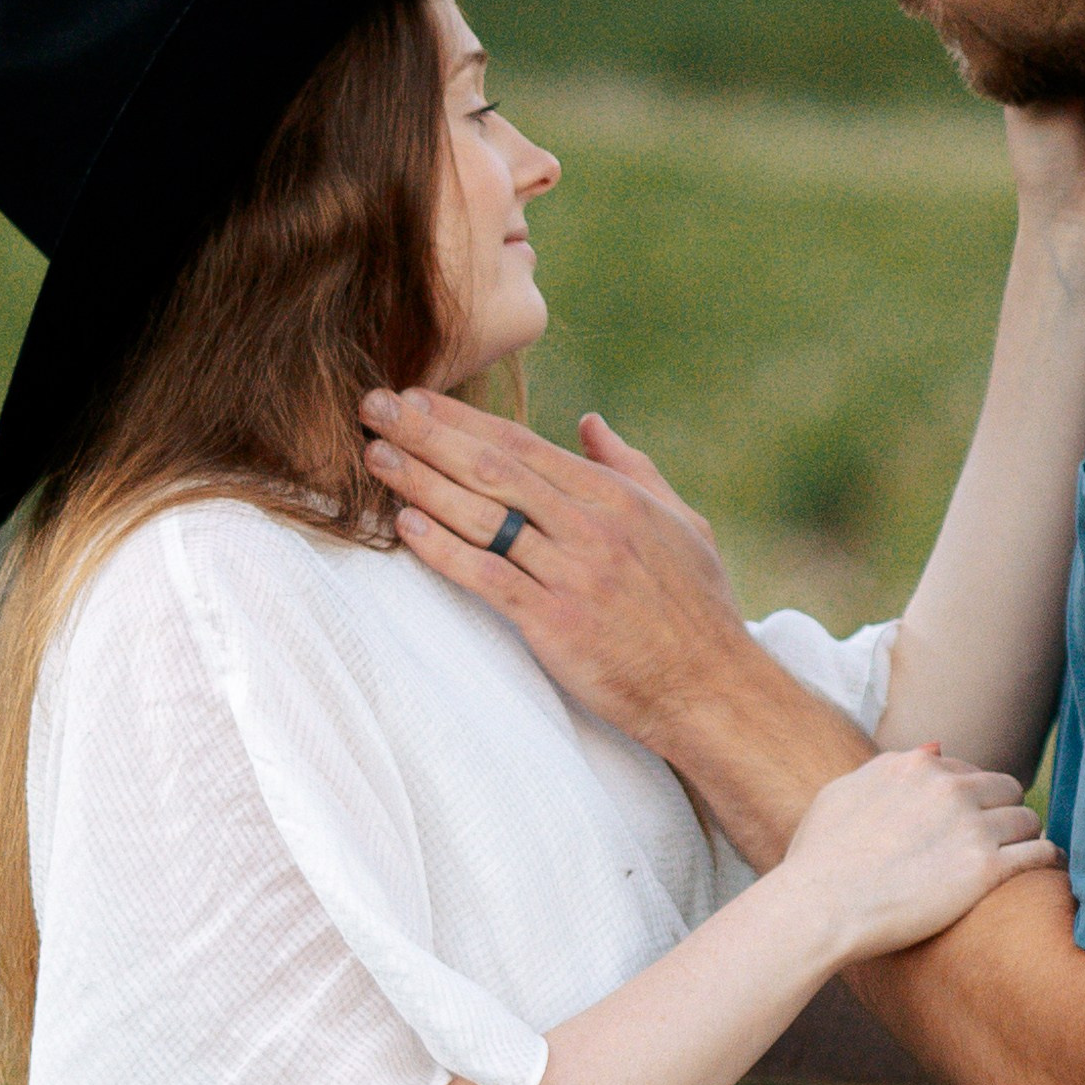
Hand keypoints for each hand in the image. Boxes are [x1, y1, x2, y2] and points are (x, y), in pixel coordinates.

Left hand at [359, 388, 753, 750]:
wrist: (711, 687)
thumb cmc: (698, 608)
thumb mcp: (680, 521)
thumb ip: (632, 466)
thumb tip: (591, 423)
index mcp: (616, 496)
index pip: (523, 444)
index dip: (462, 419)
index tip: (415, 397)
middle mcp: (591, 527)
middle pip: (492, 469)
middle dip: (426, 435)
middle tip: (374, 408)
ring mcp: (573, 574)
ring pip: (482, 516)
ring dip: (421, 482)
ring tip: (374, 457)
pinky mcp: (555, 623)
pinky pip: (487, 577)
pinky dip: (443, 549)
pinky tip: (405, 525)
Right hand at [779, 746, 1059, 963]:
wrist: (819, 907)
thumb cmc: (819, 858)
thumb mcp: (842, 794)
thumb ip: (888, 768)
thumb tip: (935, 748)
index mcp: (914, 766)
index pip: (967, 770)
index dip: (972, 798)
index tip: (971, 820)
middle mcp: (947, 788)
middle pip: (1006, 788)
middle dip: (1004, 811)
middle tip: (1001, 839)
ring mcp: (969, 826)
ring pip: (1027, 819)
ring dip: (1025, 836)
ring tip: (1022, 855)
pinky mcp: (985, 868)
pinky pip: (1038, 853)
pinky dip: (1045, 859)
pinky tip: (1045, 869)